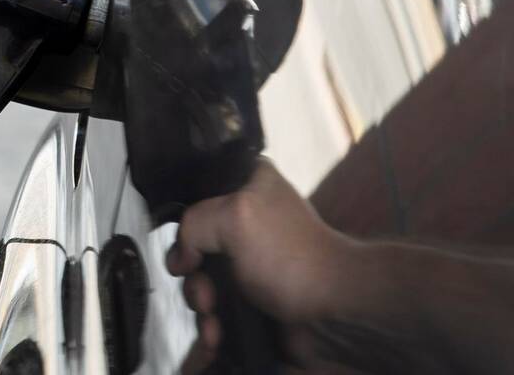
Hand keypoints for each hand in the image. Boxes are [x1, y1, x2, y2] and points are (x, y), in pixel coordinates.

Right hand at [166, 159, 351, 371]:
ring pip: (202, 278)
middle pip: (194, 245)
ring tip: (213, 319)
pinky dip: (212, 320)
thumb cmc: (293, 258)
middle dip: (194, 277)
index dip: (184, 227)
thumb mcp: (234, 217)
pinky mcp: (252, 292)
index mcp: (247, 184)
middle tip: (205, 295)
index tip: (187, 256)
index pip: (195, 196)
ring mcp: (248, 258)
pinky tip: (216, 334)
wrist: (335, 314)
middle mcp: (246, 218)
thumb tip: (182, 258)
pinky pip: (217, 303)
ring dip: (200, 303)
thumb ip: (192, 224)